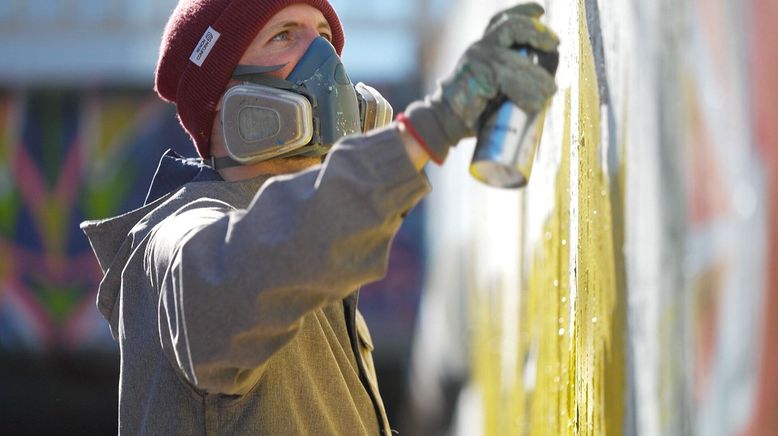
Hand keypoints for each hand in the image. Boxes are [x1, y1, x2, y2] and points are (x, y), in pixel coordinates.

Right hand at [400, 3, 558, 163]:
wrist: (445, 122)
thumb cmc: (473, 110)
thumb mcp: (497, 88)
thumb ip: (515, 78)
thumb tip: (548, 81)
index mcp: (483, 48)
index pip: (503, 21)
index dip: (523, 12)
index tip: (540, 12)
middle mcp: (479, 48)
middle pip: (512, 27)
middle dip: (538, 33)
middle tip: (555, 44)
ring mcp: (476, 58)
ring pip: (515, 59)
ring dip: (538, 76)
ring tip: (550, 91)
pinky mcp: (477, 73)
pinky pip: (509, 77)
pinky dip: (527, 91)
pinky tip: (535, 103)